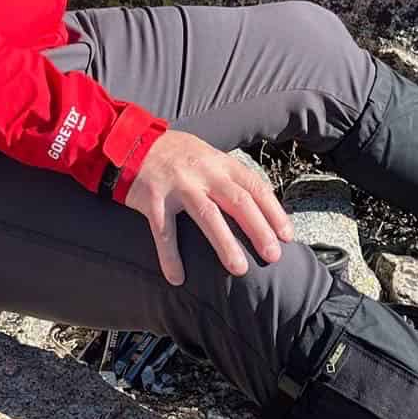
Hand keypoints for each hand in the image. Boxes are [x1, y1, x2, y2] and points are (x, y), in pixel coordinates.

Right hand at [123, 131, 294, 286]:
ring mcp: (178, 185)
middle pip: (238, 202)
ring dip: (225, 244)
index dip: (274, 212)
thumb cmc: (174, 153)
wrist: (130, 141)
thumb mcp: (207, 155)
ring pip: (208, 216)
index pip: (255, 187)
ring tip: (239, 269)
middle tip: (273, 256)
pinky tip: (178, 278)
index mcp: (220, 163)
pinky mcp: (153, 199)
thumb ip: (228, 177)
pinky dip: (171, 256)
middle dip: (259, 230)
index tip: (287, 235)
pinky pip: (164, 232)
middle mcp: (203, 172)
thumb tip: (257, 204)